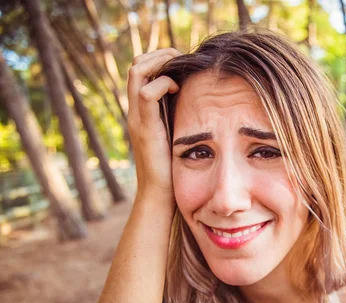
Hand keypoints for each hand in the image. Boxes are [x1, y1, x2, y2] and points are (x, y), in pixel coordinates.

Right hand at [127, 48, 180, 201]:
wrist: (160, 195)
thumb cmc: (174, 169)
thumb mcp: (178, 136)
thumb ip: (181, 119)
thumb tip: (202, 104)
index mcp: (142, 113)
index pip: (141, 72)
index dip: (159, 60)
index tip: (182, 64)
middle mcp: (135, 111)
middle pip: (135, 66)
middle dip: (159, 55)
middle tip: (181, 59)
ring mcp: (137, 118)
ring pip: (137, 72)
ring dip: (160, 62)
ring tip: (179, 69)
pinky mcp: (144, 127)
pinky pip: (147, 93)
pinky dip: (163, 83)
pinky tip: (179, 90)